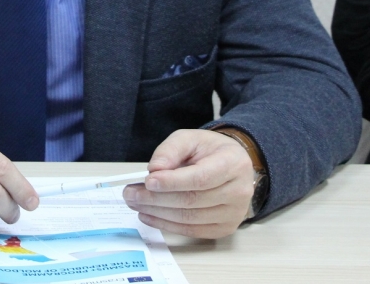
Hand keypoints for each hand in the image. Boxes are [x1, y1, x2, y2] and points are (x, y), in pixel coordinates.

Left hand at [123, 129, 254, 238]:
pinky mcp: (225, 228)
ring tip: (135, 203)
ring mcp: (233, 213)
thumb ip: (171, 150)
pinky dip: (167, 225)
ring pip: (190, 218)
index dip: (172, 182)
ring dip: (157, 213)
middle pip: (192, 200)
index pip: (200, 178)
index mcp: (232, 163)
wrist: (231, 164)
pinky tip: (149, 216)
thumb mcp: (189, 138)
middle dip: (157, 199)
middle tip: (131, 194)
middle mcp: (238, 191)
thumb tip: (155, 169)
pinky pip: (193, 231)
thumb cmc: (208, 150)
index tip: (148, 182)